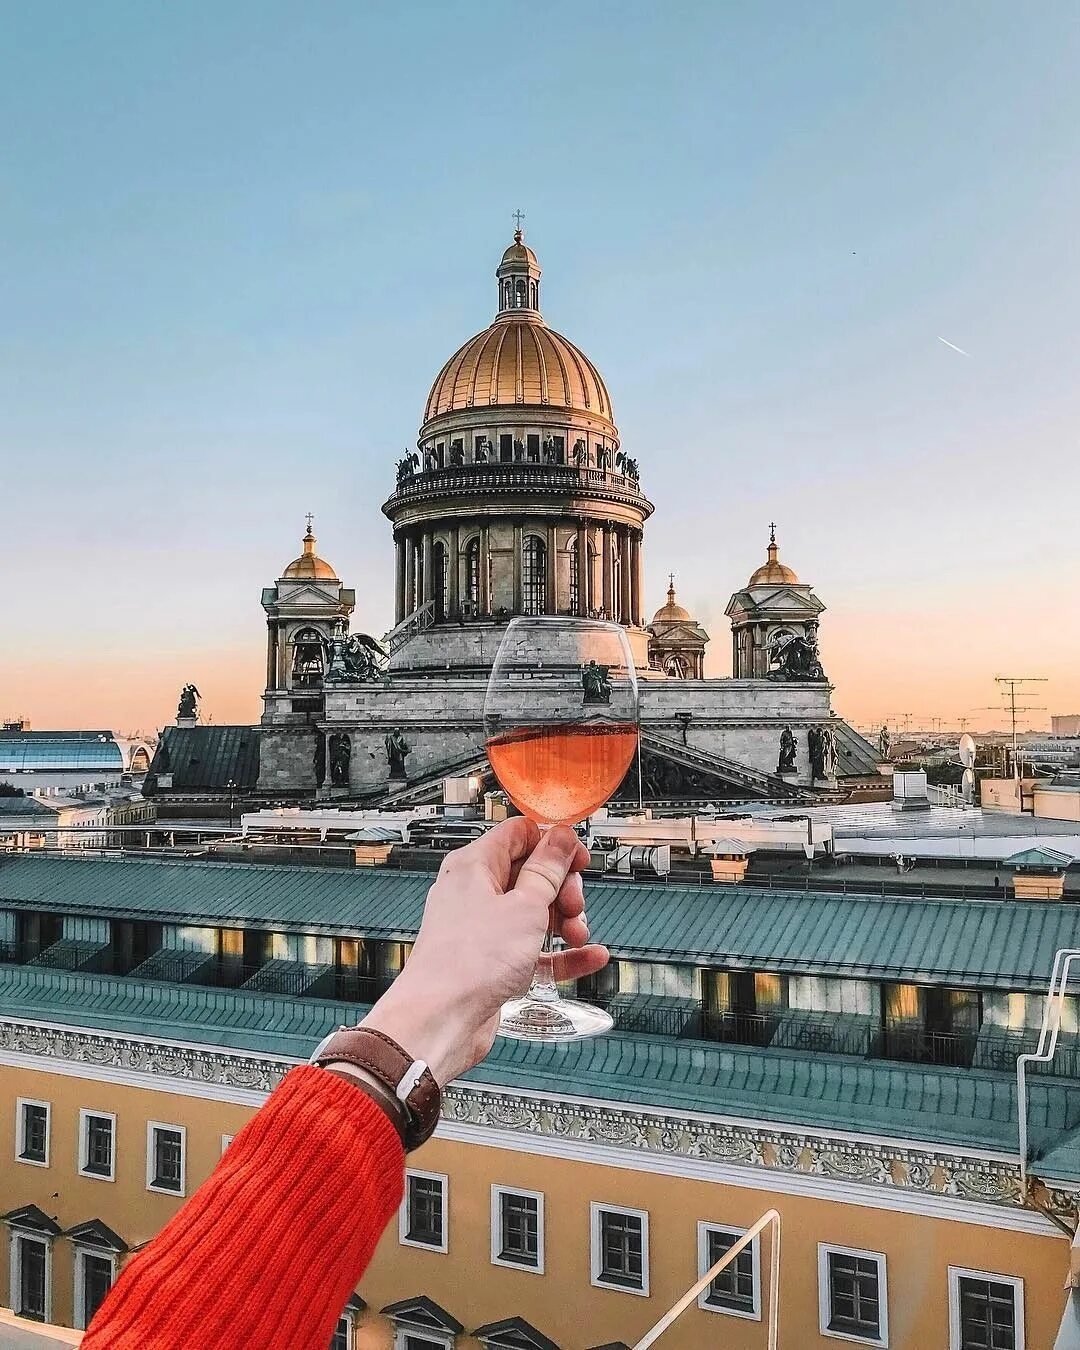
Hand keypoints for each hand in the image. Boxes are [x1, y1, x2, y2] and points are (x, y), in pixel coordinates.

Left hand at [360, 818, 607, 1084]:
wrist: (440, 1021)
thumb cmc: (467, 963)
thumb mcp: (524, 907)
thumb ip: (548, 870)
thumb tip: (561, 838)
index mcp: (475, 866)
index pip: (519, 834)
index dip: (553, 843)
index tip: (578, 859)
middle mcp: (475, 893)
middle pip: (532, 874)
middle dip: (562, 888)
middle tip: (573, 905)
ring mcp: (484, 929)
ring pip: (535, 913)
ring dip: (564, 921)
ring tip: (577, 935)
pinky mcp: (493, 962)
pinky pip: (535, 949)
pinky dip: (561, 952)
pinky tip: (588, 956)